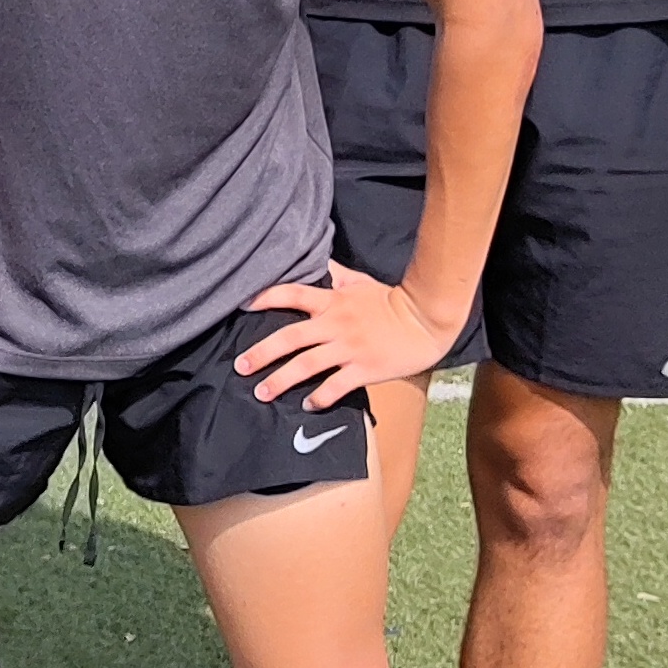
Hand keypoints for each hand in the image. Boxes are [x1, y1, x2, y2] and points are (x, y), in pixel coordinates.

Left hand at [237, 265, 461, 408]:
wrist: (427, 320)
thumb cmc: (392, 301)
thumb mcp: (360, 282)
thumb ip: (336, 275)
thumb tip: (318, 262)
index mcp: (333, 301)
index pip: (292, 294)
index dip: (265, 297)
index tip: (242, 306)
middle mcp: (335, 324)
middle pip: (290, 337)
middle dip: (261, 352)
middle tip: (240, 366)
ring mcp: (349, 348)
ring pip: (306, 365)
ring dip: (280, 380)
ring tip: (261, 392)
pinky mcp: (364, 369)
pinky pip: (336, 386)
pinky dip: (319, 398)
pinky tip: (306, 406)